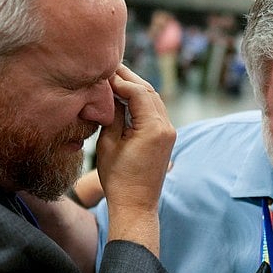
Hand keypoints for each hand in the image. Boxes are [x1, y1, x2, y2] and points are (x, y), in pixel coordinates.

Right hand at [95, 65, 174, 251]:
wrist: (136, 205)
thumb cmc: (118, 179)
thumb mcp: (108, 144)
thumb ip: (112, 114)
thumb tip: (110, 91)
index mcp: (154, 128)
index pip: (138, 91)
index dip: (120, 79)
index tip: (103, 71)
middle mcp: (167, 127)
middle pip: (149, 91)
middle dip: (129, 78)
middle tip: (109, 66)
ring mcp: (169, 132)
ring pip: (153, 99)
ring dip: (136, 88)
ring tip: (114, 78)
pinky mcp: (166, 138)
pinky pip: (155, 111)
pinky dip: (141, 101)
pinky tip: (125, 96)